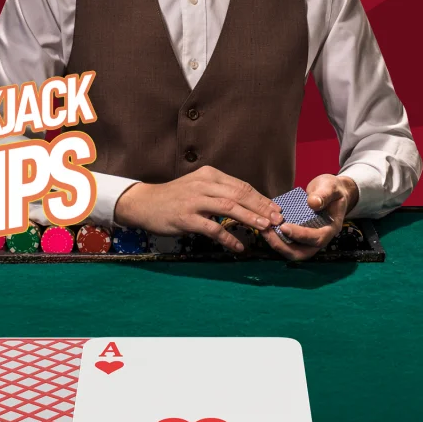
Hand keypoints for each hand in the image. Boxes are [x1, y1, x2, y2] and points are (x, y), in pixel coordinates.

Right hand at [114, 166, 283, 251]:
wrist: (144, 203)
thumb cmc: (175, 197)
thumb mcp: (198, 186)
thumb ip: (220, 191)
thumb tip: (248, 203)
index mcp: (209, 175)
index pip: (242, 186)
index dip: (261, 198)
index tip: (276, 209)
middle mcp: (204, 184)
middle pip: (240, 195)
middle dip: (262, 208)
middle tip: (277, 220)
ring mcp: (194, 201)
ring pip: (229, 208)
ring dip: (250, 219)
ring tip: (265, 228)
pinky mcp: (186, 218)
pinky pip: (212, 228)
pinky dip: (228, 238)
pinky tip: (238, 246)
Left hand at [260, 174, 358, 261]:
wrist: (331, 192)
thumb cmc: (332, 190)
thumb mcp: (331, 187)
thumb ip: (324, 194)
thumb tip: (313, 203)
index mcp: (331, 229)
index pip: (316, 238)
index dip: (300, 235)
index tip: (284, 226)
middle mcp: (320, 238)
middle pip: (302, 253)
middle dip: (283, 246)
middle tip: (268, 232)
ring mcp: (309, 240)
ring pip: (292, 251)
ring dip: (277, 244)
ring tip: (263, 230)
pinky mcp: (299, 237)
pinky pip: (287, 243)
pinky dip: (276, 239)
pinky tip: (265, 227)